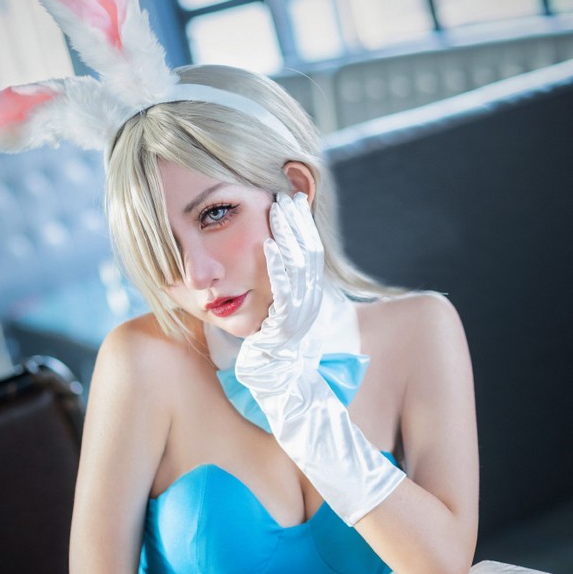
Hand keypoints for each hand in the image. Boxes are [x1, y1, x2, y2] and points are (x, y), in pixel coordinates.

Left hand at [236, 192, 323, 391]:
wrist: (273, 378)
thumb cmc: (264, 340)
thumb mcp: (272, 303)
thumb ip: (273, 279)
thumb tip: (268, 246)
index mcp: (307, 291)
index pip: (309, 249)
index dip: (302, 223)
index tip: (290, 199)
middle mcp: (309, 298)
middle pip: (308, 250)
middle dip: (297, 222)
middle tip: (285, 195)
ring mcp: (301, 311)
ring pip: (299, 265)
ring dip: (289, 235)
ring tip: (278, 211)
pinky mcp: (288, 323)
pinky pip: (285, 288)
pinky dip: (277, 264)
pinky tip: (269, 245)